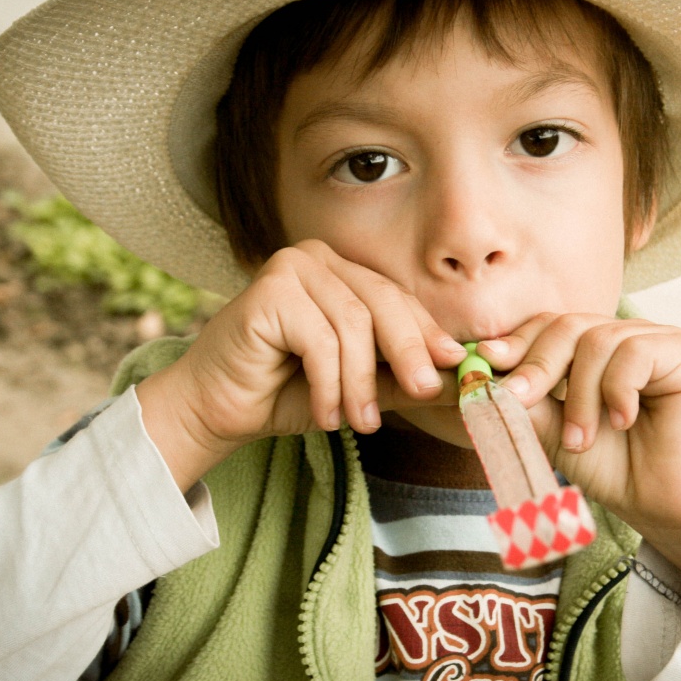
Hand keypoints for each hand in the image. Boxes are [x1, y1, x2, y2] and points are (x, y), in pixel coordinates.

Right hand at [137, 240, 466, 490]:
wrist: (217, 408)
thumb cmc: (286, 393)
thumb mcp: (359, 387)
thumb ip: (403, 379)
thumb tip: (463, 378)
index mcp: (342, 272)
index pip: (398, 298)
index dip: (428, 333)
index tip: (457, 366)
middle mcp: (318, 258)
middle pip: (383, 303)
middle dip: (408, 352)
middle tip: (424, 392)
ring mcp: (291, 267)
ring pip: (353, 325)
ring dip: (361, 382)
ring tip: (360, 422)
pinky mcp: (269, 290)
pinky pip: (320, 339)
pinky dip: (329, 384)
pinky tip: (325, 415)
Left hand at [475, 313, 680, 583]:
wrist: (665, 507)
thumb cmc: (615, 469)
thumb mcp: (556, 433)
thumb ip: (528, 402)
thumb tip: (485, 375)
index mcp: (595, 349)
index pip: (549, 326)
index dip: (517, 342)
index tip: (486, 360)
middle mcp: (626, 337)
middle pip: (568, 325)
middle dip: (537, 364)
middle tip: (519, 401)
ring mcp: (658, 341)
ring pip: (597, 341)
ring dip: (580, 395)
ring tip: (580, 440)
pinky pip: (635, 352)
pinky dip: (617, 390)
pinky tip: (623, 422)